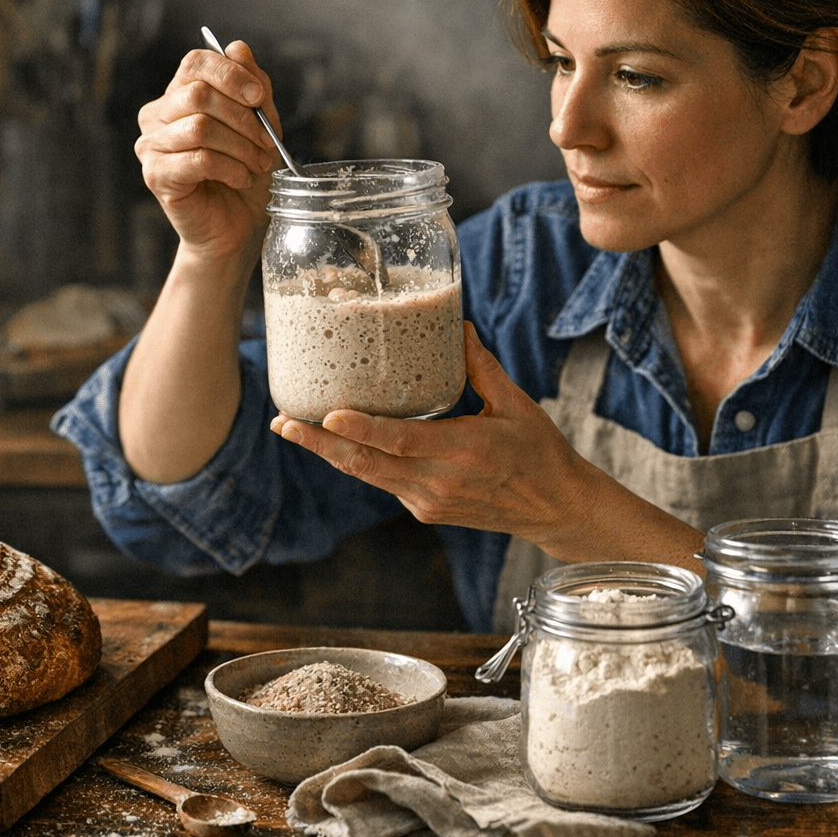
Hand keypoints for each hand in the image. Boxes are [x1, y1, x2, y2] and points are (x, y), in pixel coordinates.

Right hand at [134, 39, 280, 261]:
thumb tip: (238, 48)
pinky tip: (241, 178)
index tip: (259, 98)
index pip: (195, 62)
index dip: (231, 74)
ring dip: (240, 146)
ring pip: (200, 127)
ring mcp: (150, 145)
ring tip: (257, 165)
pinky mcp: (155, 175)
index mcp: (179, 94)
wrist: (235, 227)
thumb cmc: (245, 175)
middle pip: (199, 94)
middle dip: (244, 119)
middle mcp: (157, 115)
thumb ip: (252, 87)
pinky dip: (230, 168)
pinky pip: (198, 159)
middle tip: (267, 144)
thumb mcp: (261, 125)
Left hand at [271, 323, 610, 559]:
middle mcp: (439, 482)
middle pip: (367, 465)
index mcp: (466, 451)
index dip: (362, 431)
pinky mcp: (424, 510)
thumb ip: (481, 367)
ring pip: (368, 475)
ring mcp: (428, 501)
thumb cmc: (540, 452)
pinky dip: (358, 460)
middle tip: (282, 422)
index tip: (327, 416)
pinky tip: (333, 440)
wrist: (555, 509)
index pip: (402, 443)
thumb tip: (457, 326)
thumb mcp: (515, 405)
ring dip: (328, 453)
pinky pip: (384, 481)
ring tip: (290, 429)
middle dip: (320, 445)